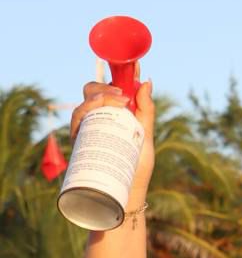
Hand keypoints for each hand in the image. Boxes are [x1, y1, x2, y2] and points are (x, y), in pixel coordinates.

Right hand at [71, 69, 154, 210]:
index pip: (111, 89)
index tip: (132, 63)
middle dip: (104, 87)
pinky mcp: (81, 141)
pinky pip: (77, 121)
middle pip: (90, 92)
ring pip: (83, 104)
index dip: (119, 73)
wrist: (128, 194)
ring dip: (97, 97)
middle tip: (123, 94)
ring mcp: (87, 130)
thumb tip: (148, 81)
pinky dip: (86, 111)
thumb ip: (146, 111)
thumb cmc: (137, 166)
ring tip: (118, 101)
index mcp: (113, 115)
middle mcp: (97, 120)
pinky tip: (96, 109)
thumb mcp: (146, 136)